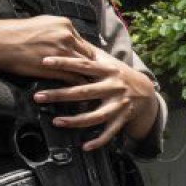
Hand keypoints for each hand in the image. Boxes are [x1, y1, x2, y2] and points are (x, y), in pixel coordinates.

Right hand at [0, 16, 96, 80]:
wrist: (1, 43)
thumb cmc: (17, 33)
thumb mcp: (42, 23)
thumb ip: (58, 30)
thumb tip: (66, 37)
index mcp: (65, 25)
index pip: (82, 41)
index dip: (84, 53)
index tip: (89, 62)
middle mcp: (67, 37)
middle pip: (88, 54)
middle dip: (90, 65)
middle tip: (97, 75)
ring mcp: (63, 53)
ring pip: (83, 67)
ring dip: (88, 77)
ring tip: (95, 86)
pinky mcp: (56, 69)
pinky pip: (74, 78)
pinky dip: (79, 85)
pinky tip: (81, 91)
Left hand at [31, 48, 159, 150]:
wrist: (147, 91)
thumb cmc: (121, 75)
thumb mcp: (109, 62)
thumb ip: (90, 56)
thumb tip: (69, 39)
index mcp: (108, 70)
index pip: (83, 65)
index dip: (64, 63)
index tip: (45, 62)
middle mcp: (113, 87)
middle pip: (83, 92)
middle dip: (60, 94)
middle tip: (38, 96)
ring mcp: (118, 105)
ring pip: (95, 116)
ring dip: (75, 120)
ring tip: (56, 121)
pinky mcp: (122, 119)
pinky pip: (109, 133)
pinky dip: (98, 141)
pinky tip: (84, 146)